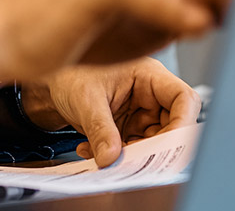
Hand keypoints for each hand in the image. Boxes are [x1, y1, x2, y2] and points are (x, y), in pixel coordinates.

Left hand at [19, 59, 199, 166]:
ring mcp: (141, 112)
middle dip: (153, 147)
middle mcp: (150, 94)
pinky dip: (117, 155)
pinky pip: (134, 147)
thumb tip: (111, 158)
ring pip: (153, 141)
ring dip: (132, 155)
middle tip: (131, 159)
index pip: (183, 99)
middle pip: (172, 125)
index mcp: (149, 75)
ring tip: (104, 155)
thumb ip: (100, 129)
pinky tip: (92, 151)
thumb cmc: (70, 74)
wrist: (51, 84)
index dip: (183, 123)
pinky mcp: (129, 127)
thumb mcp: (86, 100)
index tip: (168, 145)